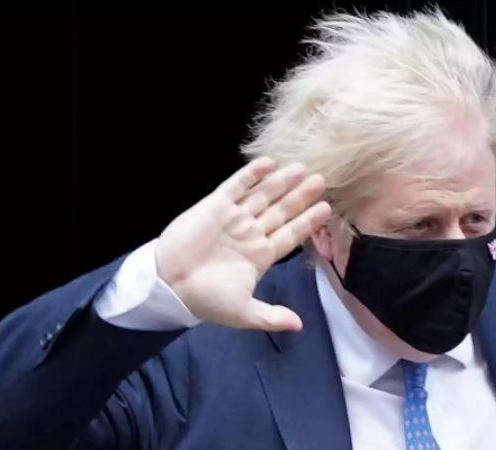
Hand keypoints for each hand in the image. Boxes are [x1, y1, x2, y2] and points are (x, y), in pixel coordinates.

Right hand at [154, 157, 330, 331]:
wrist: (169, 285)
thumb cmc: (206, 300)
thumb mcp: (243, 312)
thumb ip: (270, 317)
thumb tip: (298, 326)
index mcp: (260, 256)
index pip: (290, 235)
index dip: (307, 222)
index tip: (326, 208)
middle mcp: (251, 233)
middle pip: (281, 211)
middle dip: (301, 196)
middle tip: (321, 180)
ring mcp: (234, 218)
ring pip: (263, 195)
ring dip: (282, 182)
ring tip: (302, 168)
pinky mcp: (215, 206)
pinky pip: (236, 186)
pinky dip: (251, 175)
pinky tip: (268, 163)